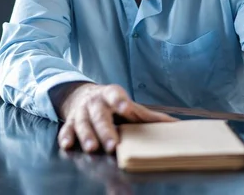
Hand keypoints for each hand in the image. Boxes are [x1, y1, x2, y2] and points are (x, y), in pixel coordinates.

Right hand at [56, 83, 175, 153]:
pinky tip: (67, 145)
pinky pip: (67, 129)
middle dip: (105, 130)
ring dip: (87, 136)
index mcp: (112, 96)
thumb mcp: (129, 106)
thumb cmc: (113, 104)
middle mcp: (95, 103)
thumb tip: (177, 126)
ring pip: (83, 123)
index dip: (121, 102)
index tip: (126, 108)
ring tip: (92, 148)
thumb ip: (149, 117)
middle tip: (111, 144)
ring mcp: (82, 112)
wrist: (83, 94)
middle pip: (100, 116)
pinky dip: (66, 136)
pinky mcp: (71, 121)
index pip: (116, 97)